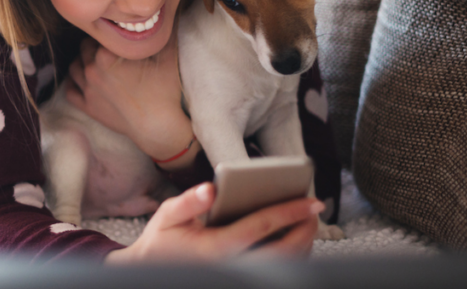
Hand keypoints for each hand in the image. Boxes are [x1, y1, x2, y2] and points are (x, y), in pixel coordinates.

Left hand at [65, 35, 196, 168]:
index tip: (117, 35)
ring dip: (83, 62)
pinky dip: (75, 83)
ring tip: (97, 62)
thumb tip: (166, 12)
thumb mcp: (166, 55)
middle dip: (95, 46)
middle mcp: (91, 69)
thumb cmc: (164, 90)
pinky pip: (70, 90)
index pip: (99, 33)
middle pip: (84, 47)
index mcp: (106, 54)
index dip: (109, 33)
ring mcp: (87, 89)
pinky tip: (85, 80)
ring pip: (74, 67)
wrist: (158, 127)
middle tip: (110, 49)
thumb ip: (161, 32)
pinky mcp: (87, 107)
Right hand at [105, 183, 321, 263]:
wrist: (151, 272)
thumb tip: (210, 189)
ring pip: (285, 266)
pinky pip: (275, 272)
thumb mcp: (167, 217)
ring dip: (303, 244)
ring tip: (307, 221)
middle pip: (285, 252)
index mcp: (217, 248)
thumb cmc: (161, 242)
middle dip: (306, 230)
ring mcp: (239, 276)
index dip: (290, 212)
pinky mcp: (241, 278)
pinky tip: (293, 238)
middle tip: (315, 209)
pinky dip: (292, 256)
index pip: (262, 227)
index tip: (310, 200)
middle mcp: (234, 267)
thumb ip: (188, 202)